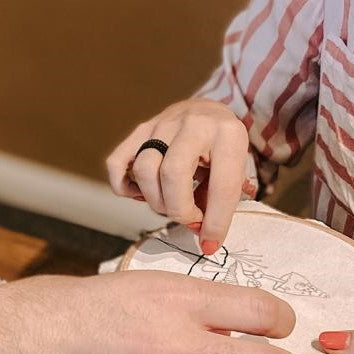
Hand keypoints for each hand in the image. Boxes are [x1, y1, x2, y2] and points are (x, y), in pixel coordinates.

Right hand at [106, 99, 255, 252]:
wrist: (208, 110)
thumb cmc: (223, 148)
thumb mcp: (236, 168)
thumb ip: (220, 200)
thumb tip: (203, 236)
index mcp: (228, 135)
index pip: (221, 186)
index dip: (215, 222)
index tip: (209, 243)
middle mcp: (194, 124)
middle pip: (173, 174)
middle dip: (178, 209)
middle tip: (189, 218)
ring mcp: (163, 123)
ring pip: (144, 169)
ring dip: (155, 200)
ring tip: (169, 205)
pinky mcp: (141, 129)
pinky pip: (117, 162)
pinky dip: (123, 185)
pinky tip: (140, 193)